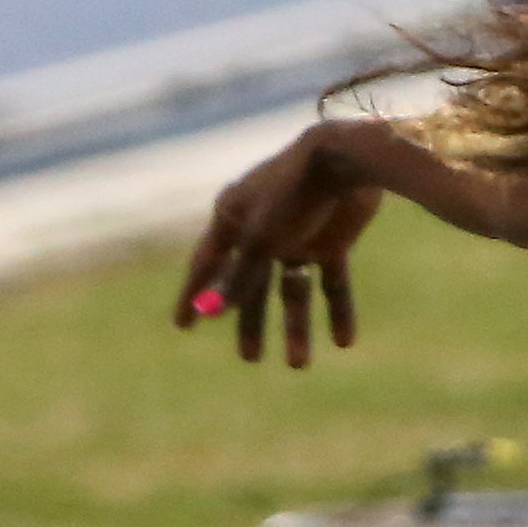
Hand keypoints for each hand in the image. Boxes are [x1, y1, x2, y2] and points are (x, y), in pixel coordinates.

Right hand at [176, 127, 382, 364]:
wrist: (345, 161)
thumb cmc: (291, 194)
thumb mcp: (260, 240)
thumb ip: (238, 277)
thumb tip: (209, 311)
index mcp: (232, 218)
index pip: (205, 264)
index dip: (193, 296)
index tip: (182, 326)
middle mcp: (261, 228)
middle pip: (251, 284)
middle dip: (251, 321)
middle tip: (250, 359)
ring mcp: (298, 234)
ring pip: (293, 289)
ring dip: (295, 326)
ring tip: (297, 365)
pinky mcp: (332, 239)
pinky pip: (332, 282)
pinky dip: (337, 310)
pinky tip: (343, 343)